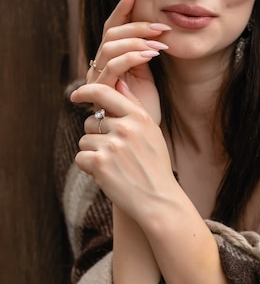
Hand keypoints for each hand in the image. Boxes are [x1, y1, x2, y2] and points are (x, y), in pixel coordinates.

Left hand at [71, 81, 176, 221]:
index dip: (86, 91)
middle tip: (114, 153)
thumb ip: (134, 107)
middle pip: (91, 121)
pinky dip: (89, 168)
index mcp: (139, 117)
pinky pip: (80, 158)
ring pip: (84, 141)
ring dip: (92, 154)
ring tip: (113, 166)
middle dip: (96, 136)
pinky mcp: (100, 163)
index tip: (76, 95)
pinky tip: (107, 175)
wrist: (159, 199)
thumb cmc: (155, 166)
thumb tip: (119, 83)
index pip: (104, 92)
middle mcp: (125, 128)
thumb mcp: (152, 132)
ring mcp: (112, 145)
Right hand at [87, 0, 170, 123]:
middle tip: (162, 26)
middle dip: (137, 25)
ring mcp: (98, 79)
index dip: (122, 8)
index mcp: (109, 60)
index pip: (112, 27)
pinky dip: (132, 56)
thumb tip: (155, 28)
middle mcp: (99, 67)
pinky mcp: (102, 92)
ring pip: (110, 46)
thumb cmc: (144, 109)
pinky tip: (152, 54)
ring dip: (137, 40)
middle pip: (110, 33)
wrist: (141, 137)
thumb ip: (144, 52)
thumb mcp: (148, 74)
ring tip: (160, 43)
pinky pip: (113, 66)